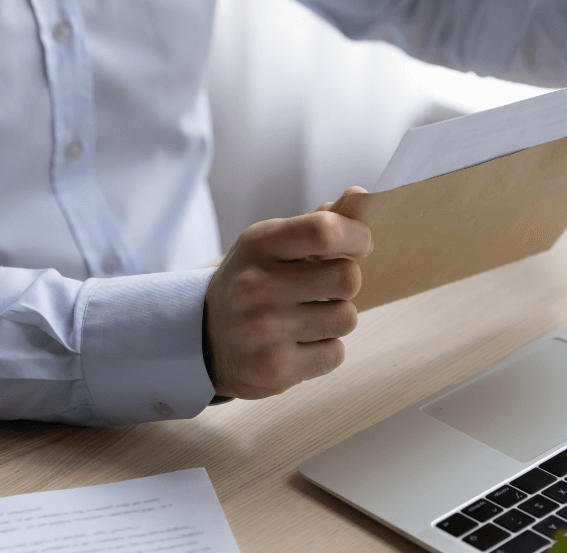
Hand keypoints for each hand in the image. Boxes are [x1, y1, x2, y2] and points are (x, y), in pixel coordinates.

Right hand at [204, 187, 370, 398]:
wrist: (205, 338)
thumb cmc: (255, 281)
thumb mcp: (275, 243)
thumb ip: (322, 221)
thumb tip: (362, 196)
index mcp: (258, 245)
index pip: (324, 230)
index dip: (357, 236)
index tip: (361, 244)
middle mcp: (256, 286)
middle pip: (347, 278)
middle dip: (347, 282)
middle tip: (327, 286)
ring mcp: (263, 331)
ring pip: (347, 318)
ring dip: (338, 317)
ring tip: (309, 316)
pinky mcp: (274, 369)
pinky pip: (335, 353)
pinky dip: (326, 349)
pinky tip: (299, 342)